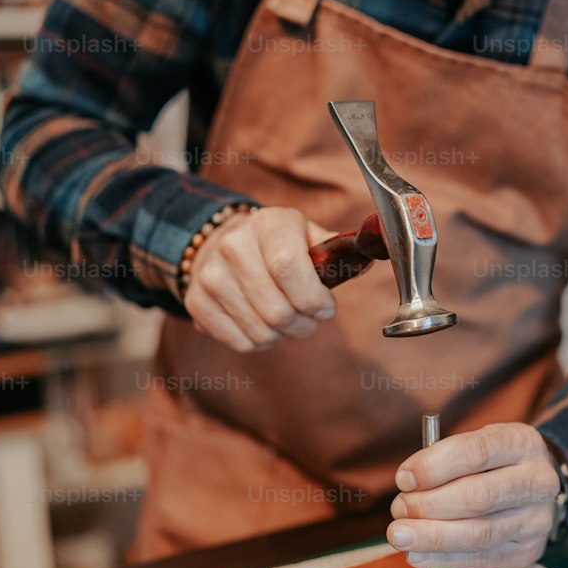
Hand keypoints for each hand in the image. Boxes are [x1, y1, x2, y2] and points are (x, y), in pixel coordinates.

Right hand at [185, 206, 338, 351]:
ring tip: (287, 321)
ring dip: (284, 335)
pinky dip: (261, 343)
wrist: (220, 243)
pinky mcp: (197, 302)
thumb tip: (370, 258)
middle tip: (310, 320)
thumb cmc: (275, 244)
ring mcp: (211, 275)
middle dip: (305, 325)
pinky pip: (241, 342)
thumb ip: (335, 250)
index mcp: (268, 224)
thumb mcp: (304, 235)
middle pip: (278, 309)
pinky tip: (263, 324)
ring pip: (261, 332)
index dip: (314, 298)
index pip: (289, 267)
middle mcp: (234, 246)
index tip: (326, 308)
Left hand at [387, 422, 560, 567]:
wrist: (535, 487)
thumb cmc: (494, 462)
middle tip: (398, 509)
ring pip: (479, 533)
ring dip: (432, 536)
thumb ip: (446, 458)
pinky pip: (480, 558)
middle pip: (478, 497)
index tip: (403, 478)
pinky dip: (443, 559)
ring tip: (400, 535)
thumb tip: (409, 485)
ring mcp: (536, 520)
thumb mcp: (479, 442)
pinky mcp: (527, 551)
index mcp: (522, 443)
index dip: (434, 467)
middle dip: (429, 505)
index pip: (476, 452)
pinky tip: (417, 554)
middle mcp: (537, 482)